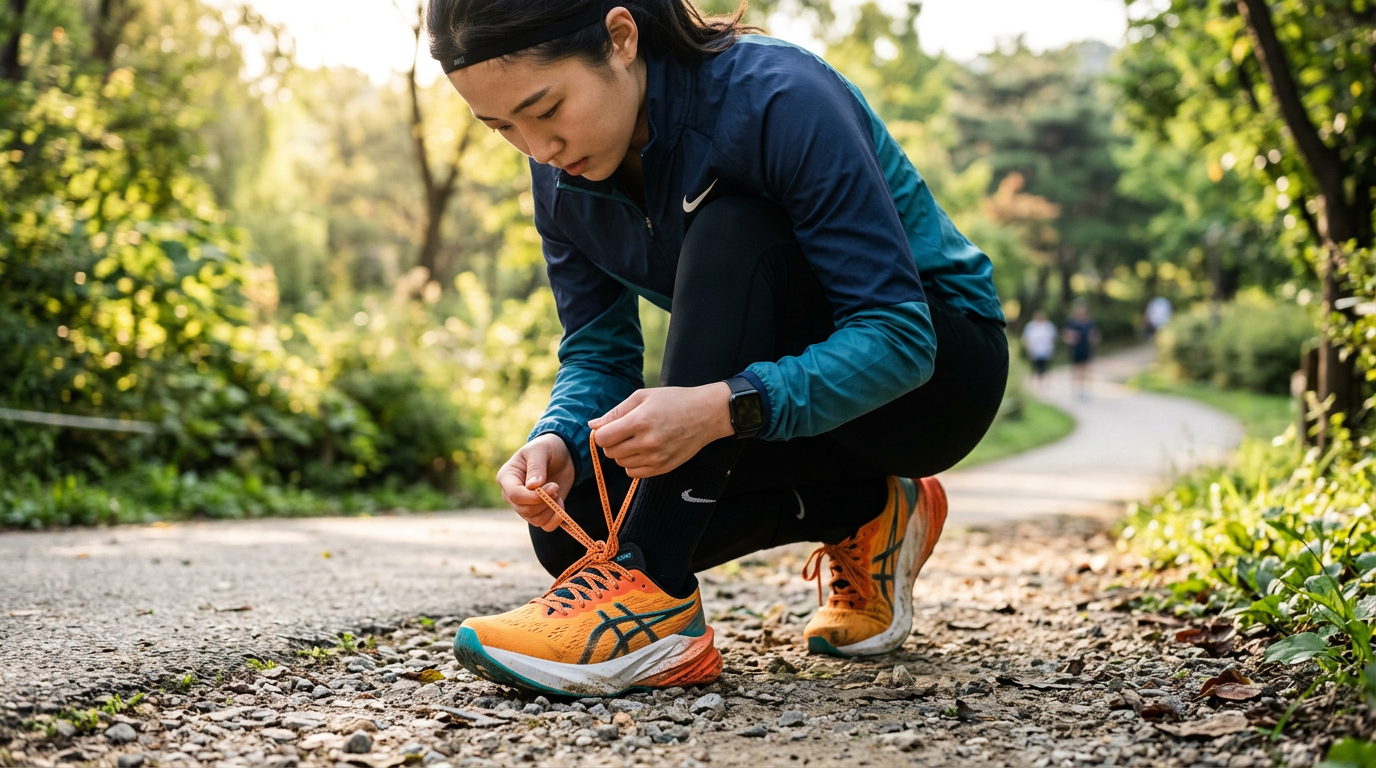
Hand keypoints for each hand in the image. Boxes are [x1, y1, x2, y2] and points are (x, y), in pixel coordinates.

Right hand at [496, 433, 575, 531]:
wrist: (561, 454)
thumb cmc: (546, 448)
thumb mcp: (540, 450)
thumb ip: (536, 467)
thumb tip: (532, 486)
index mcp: (507, 477)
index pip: (515, 495)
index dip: (534, 496)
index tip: (553, 486)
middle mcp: (512, 495)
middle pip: (525, 510)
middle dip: (546, 501)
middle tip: (556, 486)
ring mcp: (524, 506)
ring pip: (535, 520)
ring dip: (552, 509)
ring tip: (557, 492)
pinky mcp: (539, 512)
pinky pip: (545, 526)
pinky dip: (556, 519)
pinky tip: (560, 504)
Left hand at [588, 383, 734, 477]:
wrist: (705, 414)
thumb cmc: (672, 401)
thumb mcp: (642, 397)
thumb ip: (615, 412)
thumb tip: (592, 425)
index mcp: (640, 421)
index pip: (603, 438)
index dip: (601, 433)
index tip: (610, 427)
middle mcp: (647, 442)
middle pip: (610, 452)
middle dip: (612, 442)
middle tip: (625, 431)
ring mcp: (656, 457)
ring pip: (621, 463)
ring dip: (623, 453)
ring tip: (638, 439)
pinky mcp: (664, 468)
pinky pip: (634, 473)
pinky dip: (633, 464)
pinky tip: (643, 450)